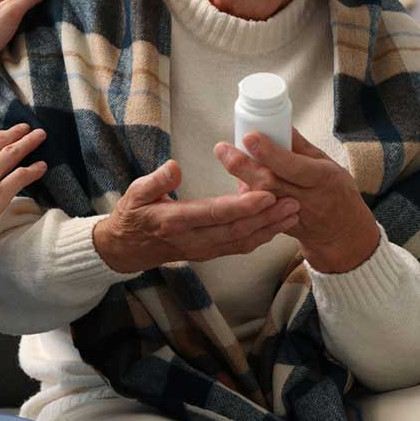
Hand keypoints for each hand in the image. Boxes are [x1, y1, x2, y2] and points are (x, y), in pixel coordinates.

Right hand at [92, 160, 300, 273]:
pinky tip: (277, 226)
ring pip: (242, 242)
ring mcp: (203, 250)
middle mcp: (193, 239)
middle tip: (293, 202)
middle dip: (267, 218)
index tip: (266, 194)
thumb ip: (156, 181)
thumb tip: (175, 167)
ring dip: (269, 229)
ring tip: (293, 213)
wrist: (127, 248)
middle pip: (236, 231)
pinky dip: (260, 238)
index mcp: (174, 221)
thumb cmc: (133, 215)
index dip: (242, 206)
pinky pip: (238, 247)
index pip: (214, 214)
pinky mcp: (209, 253)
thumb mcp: (135, 193)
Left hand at [215, 130, 380, 272]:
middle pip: (269, 183)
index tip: (250, 137)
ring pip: (259, 199)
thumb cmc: (336, 191)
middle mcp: (306, 198)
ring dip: (240, 178)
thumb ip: (301, 146)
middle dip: (242, 165)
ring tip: (226, 156)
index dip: (270, 153)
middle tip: (222, 148)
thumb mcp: (327, 163)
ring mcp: (292, 215)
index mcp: (322, 178)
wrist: (342, 232)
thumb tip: (280, 122)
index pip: (292, 166)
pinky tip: (240, 180)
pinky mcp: (280, 226)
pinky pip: (258, 212)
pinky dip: (246, 195)